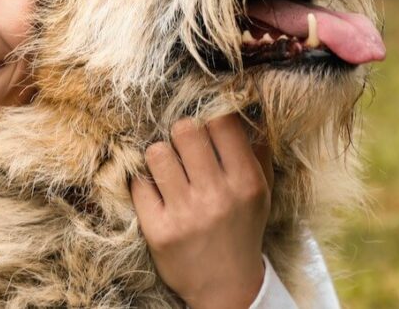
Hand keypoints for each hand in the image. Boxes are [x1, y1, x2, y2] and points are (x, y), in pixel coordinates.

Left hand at [130, 114, 273, 308]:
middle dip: (180, 132)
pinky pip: (138, 184)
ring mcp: (186, 214)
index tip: (205, 125)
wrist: (227, 287)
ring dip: (159, 156)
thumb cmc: (241, 229)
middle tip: (182, 147)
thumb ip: (257, 151)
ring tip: (167, 169)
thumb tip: (245, 110)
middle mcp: (217, 196)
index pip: (222, 123)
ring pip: (156, 152)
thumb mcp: (261, 193)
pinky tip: (155, 191)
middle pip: (184, 130)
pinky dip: (143, 183)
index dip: (209, 116)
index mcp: (246, 182)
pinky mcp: (158, 230)